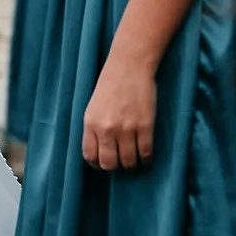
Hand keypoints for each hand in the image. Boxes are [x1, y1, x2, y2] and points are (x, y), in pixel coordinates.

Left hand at [83, 55, 155, 169]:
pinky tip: (145, 156)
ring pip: (129, 162)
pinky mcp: (145, 127)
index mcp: (90, 123)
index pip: (90, 155)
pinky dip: (146, 159)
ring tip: (134, 160)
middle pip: (110, 164)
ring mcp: (126, 129)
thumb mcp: (93, 107)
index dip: (97, 164)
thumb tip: (100, 151)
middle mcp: (106, 129)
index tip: (104, 164)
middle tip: (121, 163)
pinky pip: (146, 153)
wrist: (128, 67)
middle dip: (115, 168)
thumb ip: (94, 128)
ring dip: (132, 165)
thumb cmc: (109, 85)